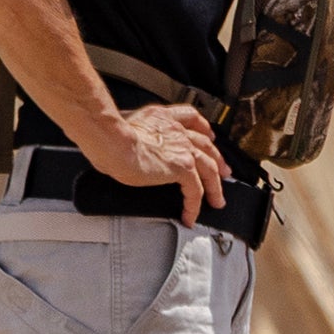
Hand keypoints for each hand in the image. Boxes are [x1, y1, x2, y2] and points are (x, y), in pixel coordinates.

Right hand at [86, 102, 227, 224]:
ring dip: (215, 187)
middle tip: (224, 173)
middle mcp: (176, 130)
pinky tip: (190, 216)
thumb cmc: (109, 137)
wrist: (113, 142)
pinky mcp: (183, 168)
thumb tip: (125, 148)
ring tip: (217, 201)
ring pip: (209, 169)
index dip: (204, 128)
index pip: (191, 118)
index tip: (210, 137)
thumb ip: (133, 136)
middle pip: (205, 145)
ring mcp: (183, 148)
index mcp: (162, 118)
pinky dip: (194, 206)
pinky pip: (196, 191)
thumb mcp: (124, 129)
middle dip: (218, 160)